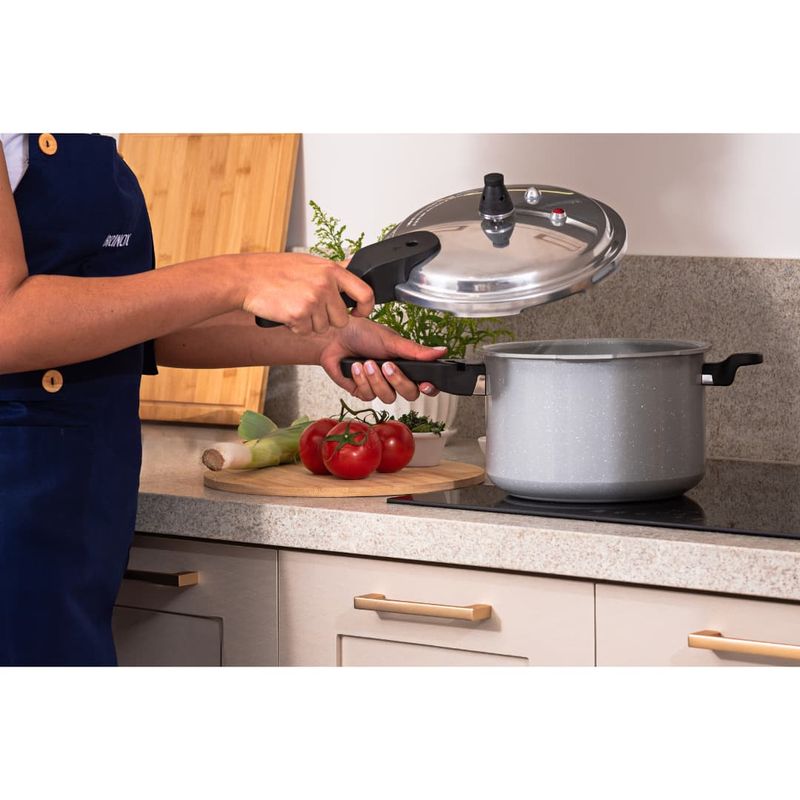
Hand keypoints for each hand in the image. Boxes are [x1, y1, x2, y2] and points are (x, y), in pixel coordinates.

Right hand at [239, 253, 373, 334]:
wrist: (246, 278)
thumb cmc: (275, 270)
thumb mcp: (310, 262)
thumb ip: (333, 270)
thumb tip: (354, 267)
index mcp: (331, 270)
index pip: (365, 293)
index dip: (365, 308)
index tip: (359, 312)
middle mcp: (325, 285)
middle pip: (342, 319)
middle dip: (328, 319)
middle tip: (311, 307)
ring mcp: (312, 300)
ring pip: (324, 328)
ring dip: (310, 323)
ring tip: (295, 305)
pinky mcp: (299, 315)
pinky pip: (306, 332)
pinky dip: (297, 327)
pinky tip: (287, 312)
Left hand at [317, 316, 444, 401]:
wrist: (334, 336)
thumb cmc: (362, 332)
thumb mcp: (392, 340)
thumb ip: (416, 351)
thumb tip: (441, 351)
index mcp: (406, 364)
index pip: (425, 383)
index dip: (429, 388)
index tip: (425, 384)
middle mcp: (394, 377)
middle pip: (409, 394)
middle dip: (398, 380)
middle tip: (387, 365)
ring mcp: (379, 386)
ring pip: (388, 397)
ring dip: (376, 379)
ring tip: (366, 362)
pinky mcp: (362, 391)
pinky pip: (368, 395)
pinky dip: (361, 380)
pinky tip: (355, 366)